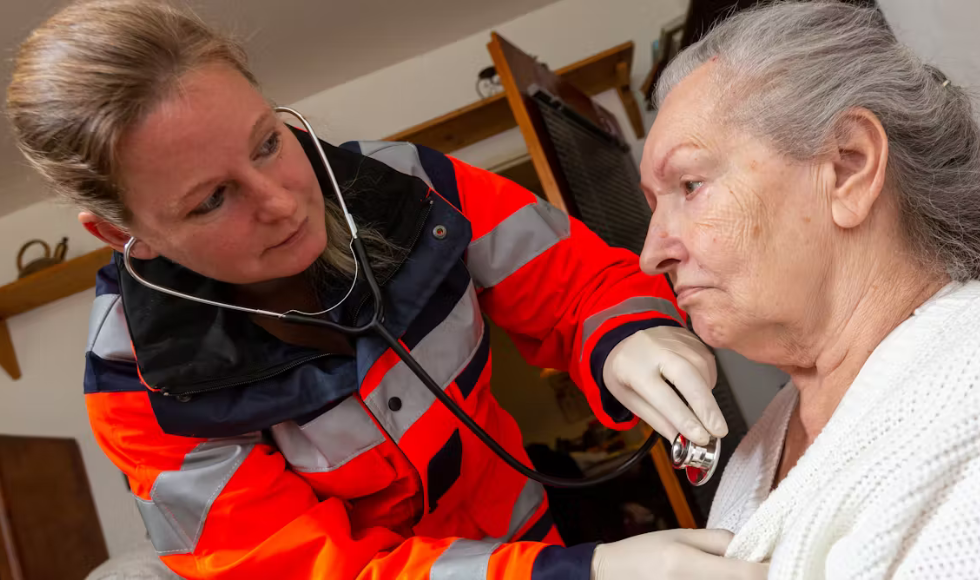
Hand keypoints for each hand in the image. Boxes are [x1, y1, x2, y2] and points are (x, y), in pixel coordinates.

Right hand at [591, 529, 767, 579]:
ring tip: (742, 571)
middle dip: (759, 576)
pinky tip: (722, 577)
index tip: (782, 560)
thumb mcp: (679, 536)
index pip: (748, 574)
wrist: (609, 577)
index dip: (771, 569)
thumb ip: (718, 541)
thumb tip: (752, 548)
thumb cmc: (642, 554)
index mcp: (690, 567)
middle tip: (767, 565)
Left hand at [603, 326, 724, 444]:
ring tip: (705, 414)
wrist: (624, 339)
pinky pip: (707, 362)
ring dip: (708, 396)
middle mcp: (656, 349)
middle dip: (707, 406)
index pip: (663, 396)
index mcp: (635, 368)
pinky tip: (701, 392)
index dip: (683, 418)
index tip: (701, 438)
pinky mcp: (691, 338)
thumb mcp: (630, 399)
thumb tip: (682, 441)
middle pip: (688, 375)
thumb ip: (657, 419)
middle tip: (719, 431)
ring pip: (701, 368)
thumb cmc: (626, 372)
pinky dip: (708, 381)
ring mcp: (675, 340)